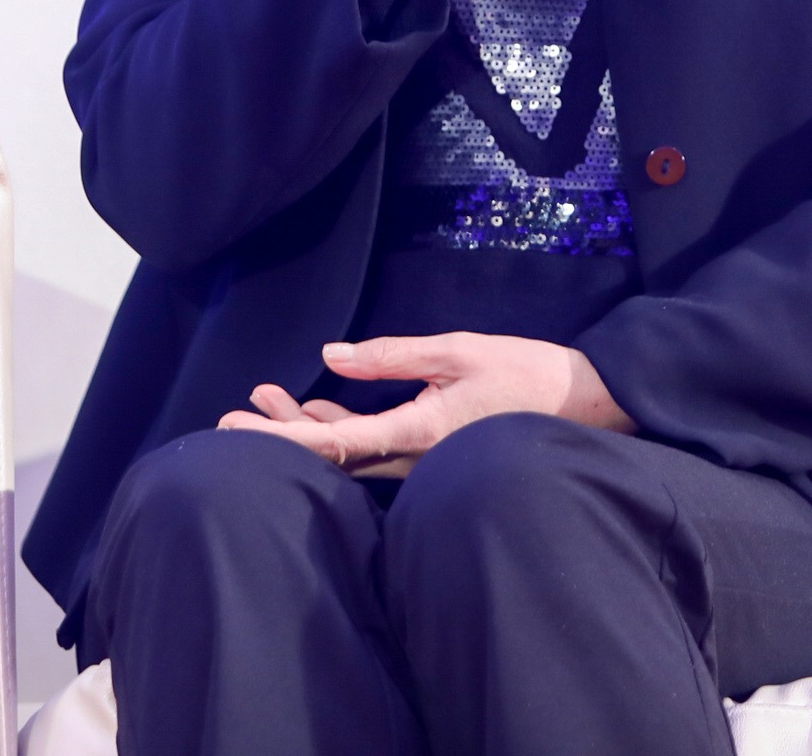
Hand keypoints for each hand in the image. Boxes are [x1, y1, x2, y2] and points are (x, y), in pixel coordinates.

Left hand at [217, 333, 633, 477]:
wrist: (582, 406)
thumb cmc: (525, 375)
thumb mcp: (457, 352)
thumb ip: (393, 355)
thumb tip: (331, 356)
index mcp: (417, 434)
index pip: (334, 442)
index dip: (282, 434)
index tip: (238, 423)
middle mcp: (412, 459)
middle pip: (330, 455)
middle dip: (279, 434)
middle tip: (230, 415)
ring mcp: (420, 459)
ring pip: (348, 452)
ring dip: (305, 426)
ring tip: (262, 395)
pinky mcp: (429, 449)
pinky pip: (372, 444)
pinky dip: (339, 425)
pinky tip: (315, 403)